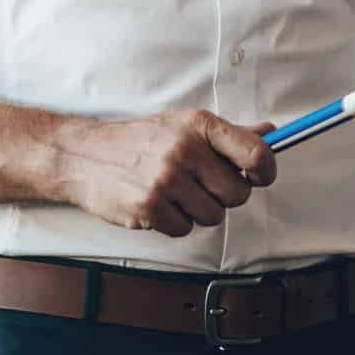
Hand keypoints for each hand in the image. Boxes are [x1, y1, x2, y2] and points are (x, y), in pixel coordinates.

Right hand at [55, 109, 277, 235]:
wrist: (84, 156)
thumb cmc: (140, 140)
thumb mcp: (184, 125)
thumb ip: (229, 133)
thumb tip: (270, 134)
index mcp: (200, 125)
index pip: (256, 153)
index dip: (267, 170)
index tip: (260, 176)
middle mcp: (186, 150)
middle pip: (238, 194)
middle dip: (225, 196)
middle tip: (202, 185)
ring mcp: (167, 180)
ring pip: (214, 215)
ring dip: (198, 211)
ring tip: (175, 192)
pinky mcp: (149, 208)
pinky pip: (185, 229)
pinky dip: (174, 222)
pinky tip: (158, 204)